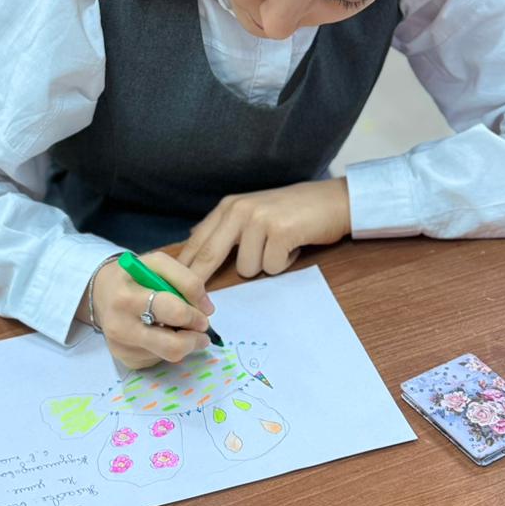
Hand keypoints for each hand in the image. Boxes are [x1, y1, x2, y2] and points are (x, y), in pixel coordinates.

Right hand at [78, 250, 214, 368]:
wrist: (102, 293)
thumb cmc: (134, 277)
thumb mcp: (157, 263)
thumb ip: (187, 280)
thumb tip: (207, 309)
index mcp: (126, 297)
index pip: (173, 312)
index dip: (195, 315)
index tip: (204, 313)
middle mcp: (119, 327)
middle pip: (172, 346)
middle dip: (195, 338)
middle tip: (201, 329)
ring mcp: (121, 348)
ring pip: (170, 356)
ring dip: (185, 343)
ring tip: (181, 328)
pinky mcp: (126, 361)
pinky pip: (160, 360)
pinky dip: (169, 348)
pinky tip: (162, 334)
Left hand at [179, 179, 351, 282]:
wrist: (334, 200)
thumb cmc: (294, 212)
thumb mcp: (254, 212)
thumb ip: (226, 229)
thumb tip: (193, 248)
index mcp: (229, 207)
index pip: (197, 242)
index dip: (183, 269)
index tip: (170, 289)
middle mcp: (239, 210)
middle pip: (208, 255)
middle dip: (199, 283)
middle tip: (194, 305)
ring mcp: (259, 219)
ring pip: (246, 269)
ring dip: (264, 266)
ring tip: (280, 247)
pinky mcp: (280, 231)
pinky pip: (271, 267)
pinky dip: (284, 263)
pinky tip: (293, 246)